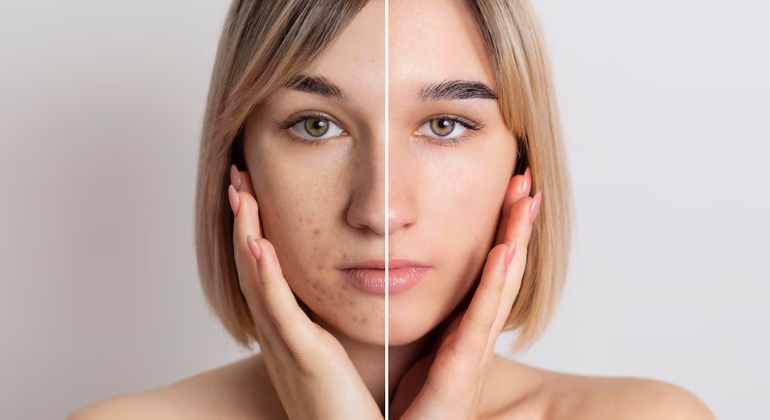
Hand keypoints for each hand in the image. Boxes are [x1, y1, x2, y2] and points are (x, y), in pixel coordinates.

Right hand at [227, 164, 383, 419]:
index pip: (265, 271)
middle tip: (236, 179)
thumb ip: (330, 329)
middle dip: (243, 220)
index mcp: (289, 331)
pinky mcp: (304, 357)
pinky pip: (279, 310)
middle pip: (252, 266)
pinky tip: (257, 243)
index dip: (254, 231)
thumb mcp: (334, 359)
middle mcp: (279, 334)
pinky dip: (265, 275)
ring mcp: (286, 345)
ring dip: (246, 234)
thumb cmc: (348, 409)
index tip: (253, 194)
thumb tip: (343, 297)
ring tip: (240, 194)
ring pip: (258, 279)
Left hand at [390, 167, 540, 419]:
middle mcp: (471, 341)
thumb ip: (408, 320)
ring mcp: (470, 358)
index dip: (500, 231)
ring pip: (500, 288)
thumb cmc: (400, 414)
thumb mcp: (409, 356)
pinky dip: (496, 286)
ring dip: (515, 241)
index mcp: (458, 333)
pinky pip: (479, 323)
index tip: (506, 190)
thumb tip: (388, 277)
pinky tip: (505, 252)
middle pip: (502, 271)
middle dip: (516, 225)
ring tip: (526, 201)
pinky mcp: (459, 376)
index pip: (485, 271)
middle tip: (526, 181)